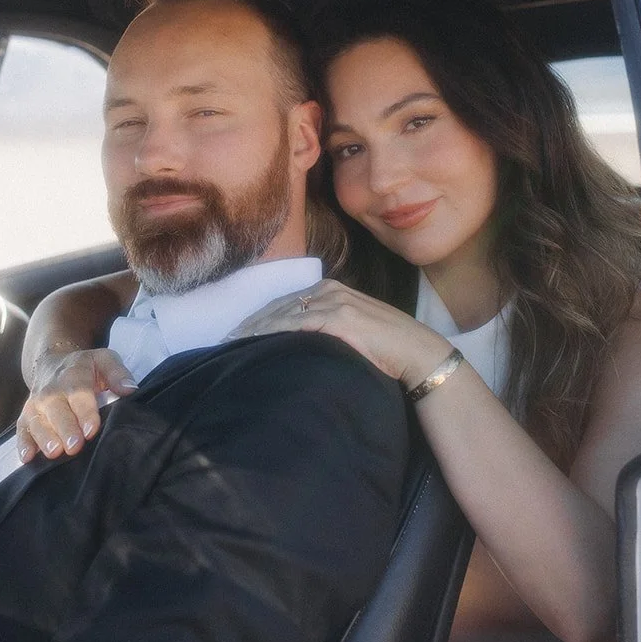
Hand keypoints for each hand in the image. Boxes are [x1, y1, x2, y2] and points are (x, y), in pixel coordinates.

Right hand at [17, 348, 137, 461]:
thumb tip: (130, 389)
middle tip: (74, 447)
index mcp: (73, 375)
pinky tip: (27, 457)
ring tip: (54, 452)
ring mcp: (37, 404)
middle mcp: (51, 390)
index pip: (79, 393)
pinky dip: (23, 443)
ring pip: (37, 421)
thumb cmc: (85, 367)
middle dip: (65, 429)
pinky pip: (22, 429)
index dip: (85, 412)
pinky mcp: (27, 416)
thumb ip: (117, 373)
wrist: (54, 362)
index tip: (91, 429)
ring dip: (44, 437)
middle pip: (56, 410)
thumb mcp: (104, 360)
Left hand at [228, 279, 451, 389]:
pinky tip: (258, 345)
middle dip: (250, 325)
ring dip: (256, 331)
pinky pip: (297, 325)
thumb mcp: (351, 330)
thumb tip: (298, 345)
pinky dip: (275, 334)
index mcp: (330, 290)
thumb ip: (325, 328)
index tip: (237, 335)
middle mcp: (328, 290)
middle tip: (225, 342)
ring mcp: (333, 302)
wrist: (415, 351)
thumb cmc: (385, 347)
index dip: (258, 319)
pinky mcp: (338, 317)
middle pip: (277, 307)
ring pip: (283, 315)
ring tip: (234, 346)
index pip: (284, 303)